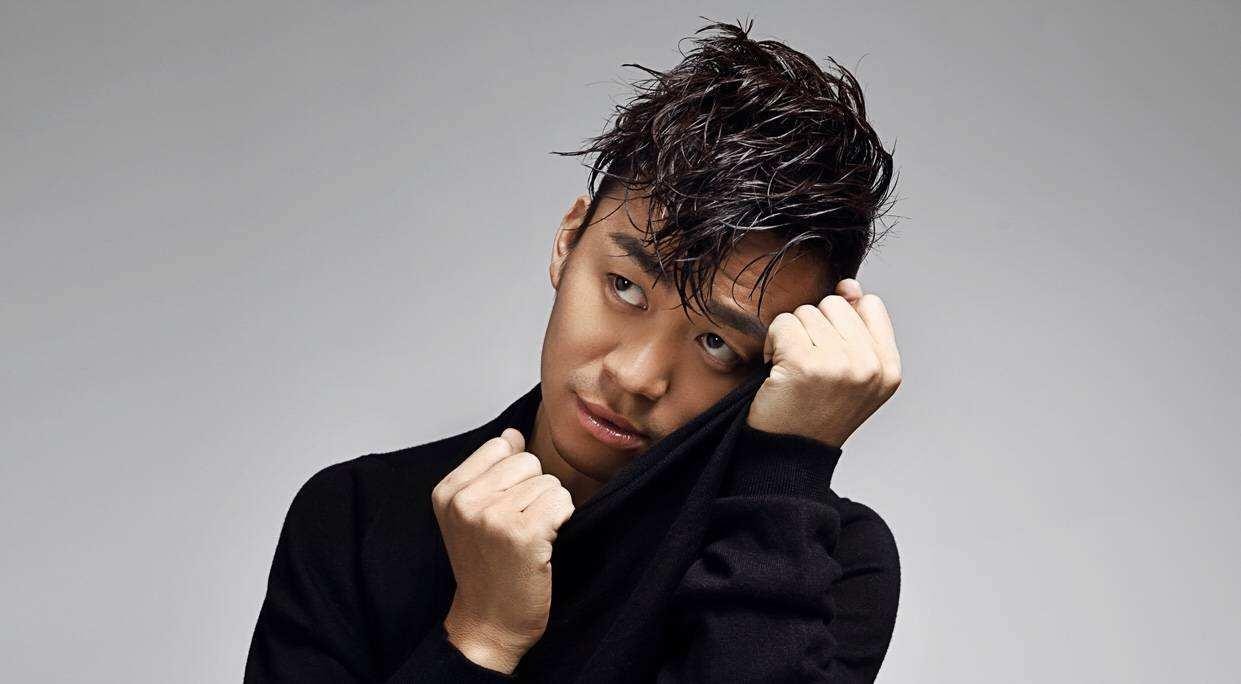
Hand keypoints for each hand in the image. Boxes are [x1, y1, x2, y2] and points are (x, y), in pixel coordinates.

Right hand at [431, 428, 574, 672]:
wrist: (489, 624)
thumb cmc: (486, 570)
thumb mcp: (472, 515)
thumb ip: (490, 470)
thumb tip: (512, 434)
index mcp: (447, 492)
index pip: (501, 447)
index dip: (514, 476)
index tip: (503, 510)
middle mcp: (465, 502)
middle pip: (528, 462)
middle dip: (533, 491)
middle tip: (517, 528)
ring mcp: (492, 518)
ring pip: (548, 482)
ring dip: (548, 509)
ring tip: (528, 539)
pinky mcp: (523, 535)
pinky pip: (562, 501)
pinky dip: (562, 521)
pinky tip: (543, 545)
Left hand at [746, 278, 901, 448]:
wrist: (786, 456)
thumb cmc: (814, 412)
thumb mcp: (850, 374)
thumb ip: (856, 328)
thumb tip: (849, 285)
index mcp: (889, 369)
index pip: (870, 305)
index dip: (842, 318)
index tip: (828, 350)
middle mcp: (871, 367)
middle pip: (835, 304)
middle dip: (813, 328)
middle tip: (806, 364)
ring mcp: (841, 366)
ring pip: (806, 311)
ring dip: (790, 336)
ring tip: (792, 370)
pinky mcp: (806, 365)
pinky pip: (783, 323)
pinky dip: (771, 343)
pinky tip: (776, 371)